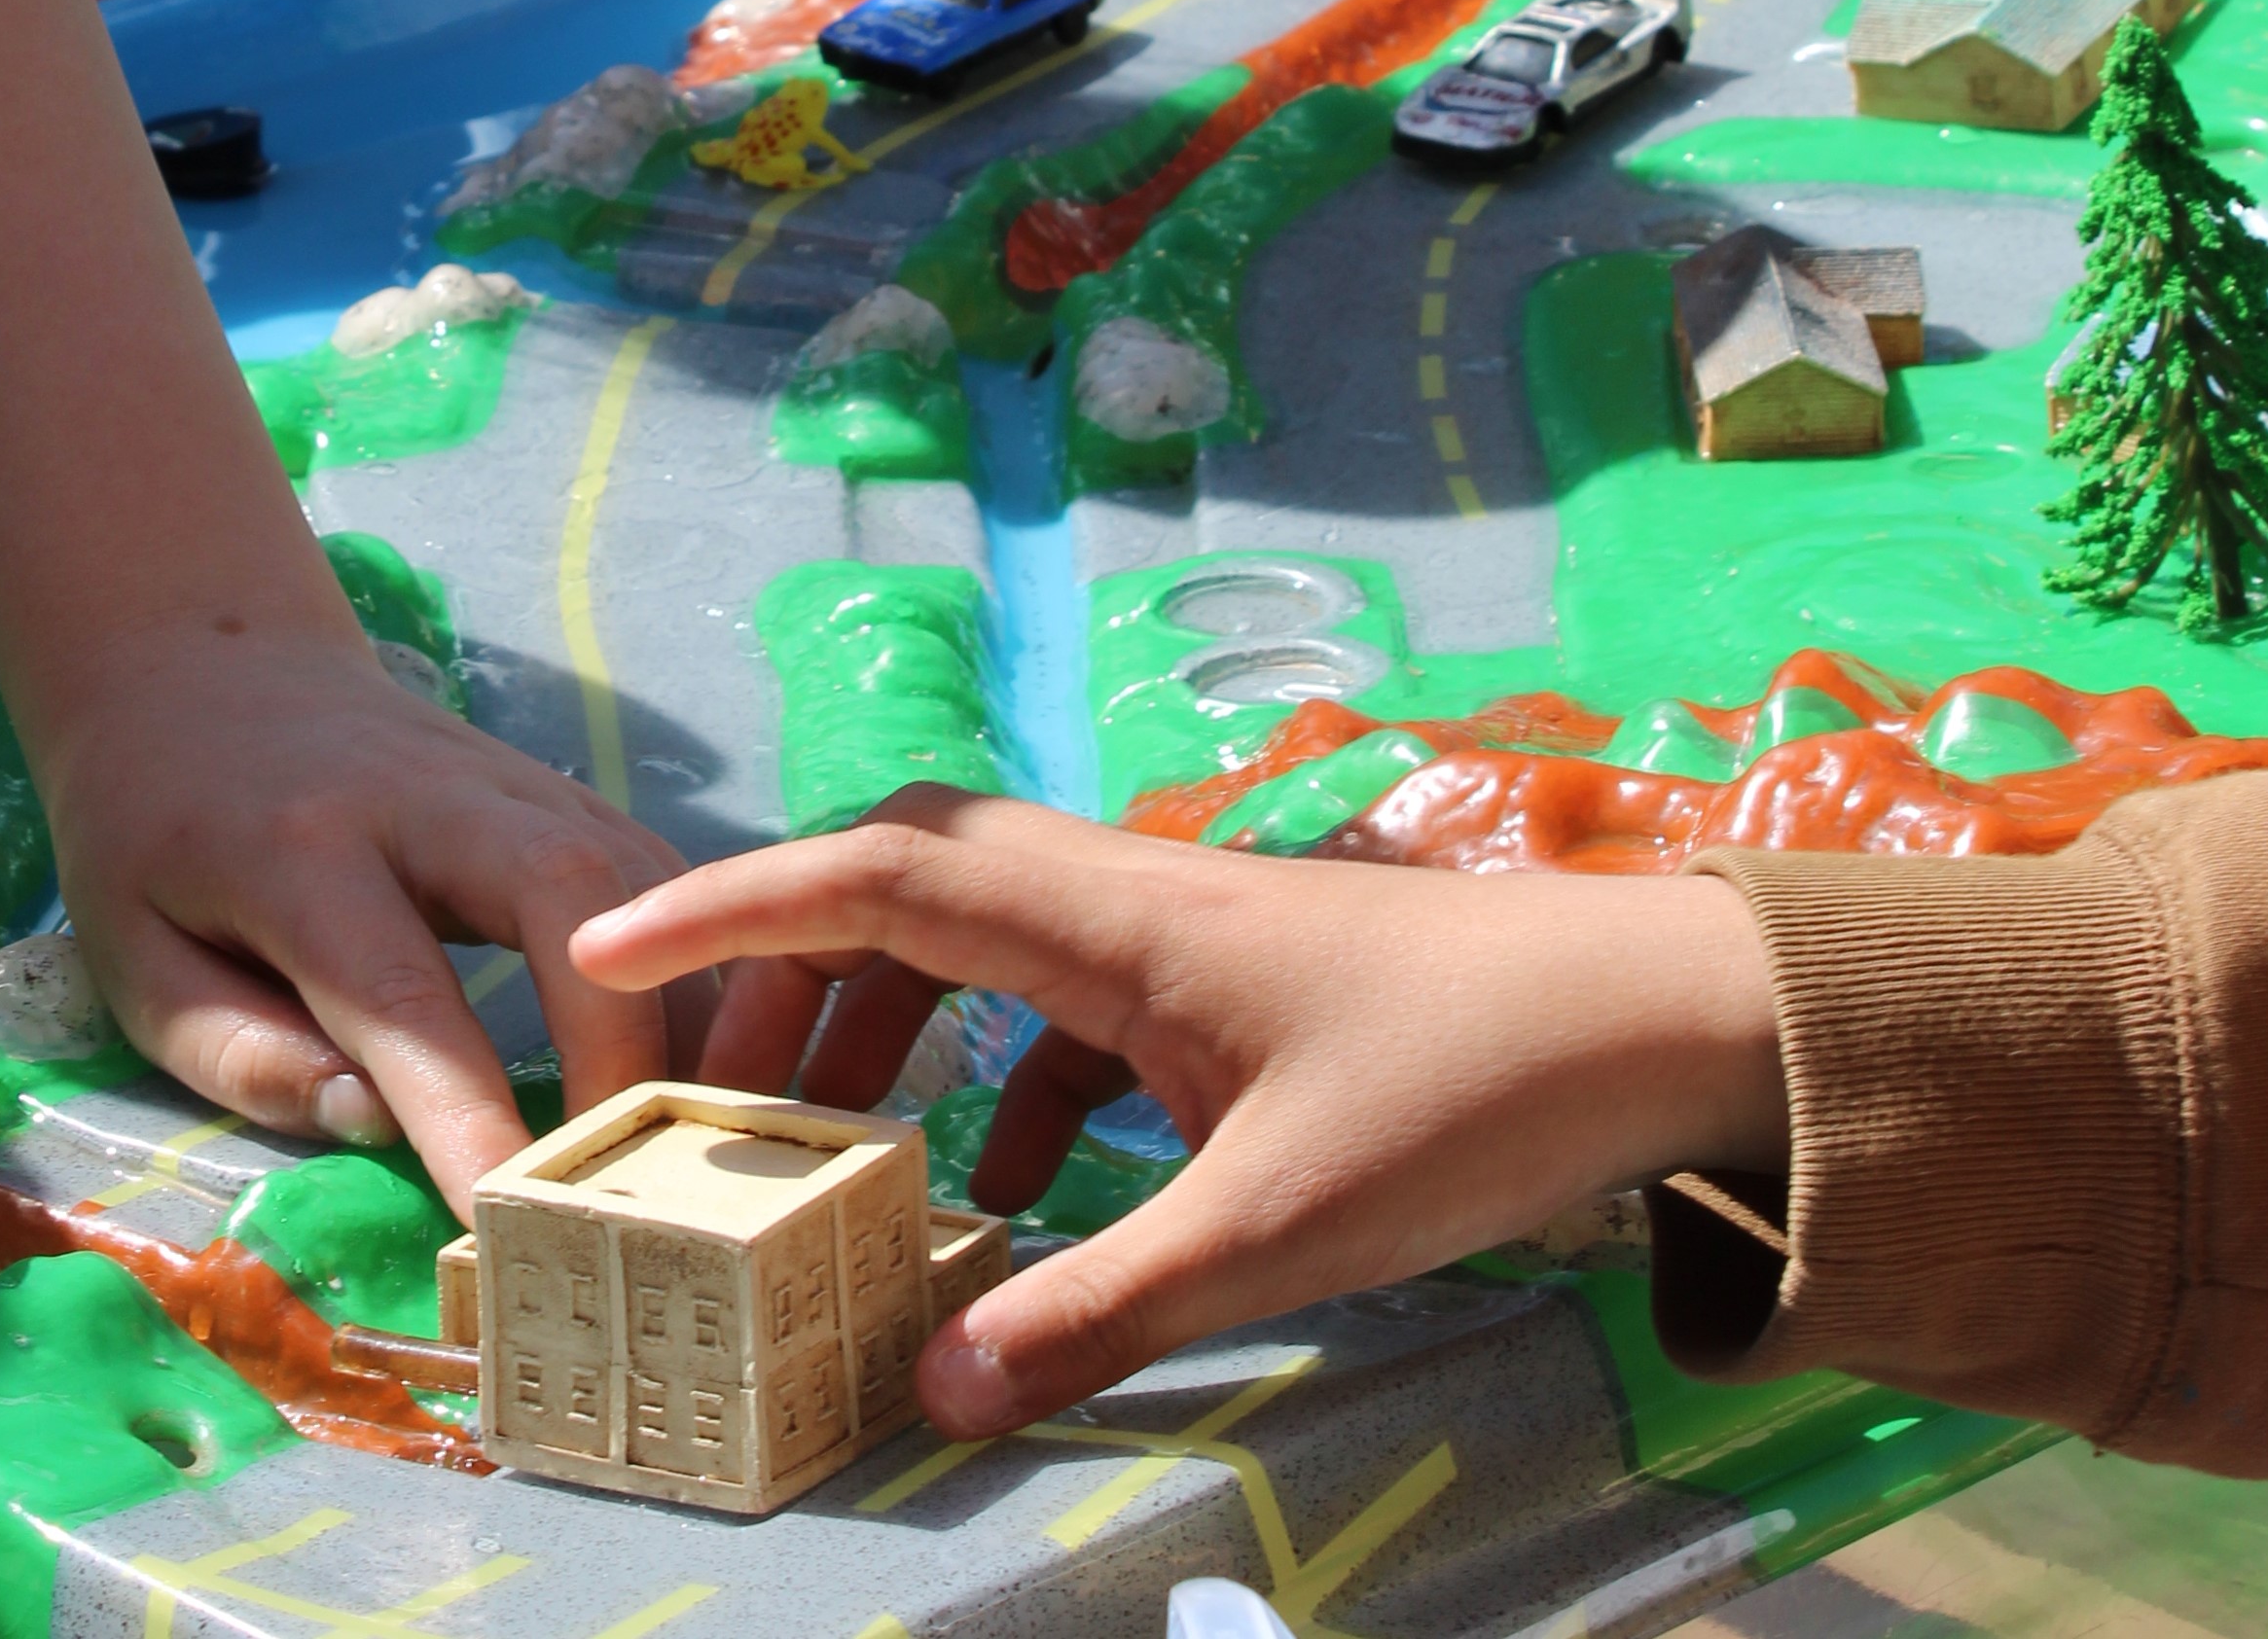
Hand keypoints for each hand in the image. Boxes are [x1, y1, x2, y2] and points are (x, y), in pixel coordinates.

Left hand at [44, 628, 690, 1213]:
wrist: (210, 676)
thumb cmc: (159, 843)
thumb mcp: (137, 962)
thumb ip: (244, 1052)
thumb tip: (373, 1123)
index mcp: (296, 849)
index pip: (401, 992)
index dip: (464, 1114)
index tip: (503, 1220)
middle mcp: (426, 800)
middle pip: (567, 895)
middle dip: (619, 1044)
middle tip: (623, 1180)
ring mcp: (513, 783)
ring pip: (640, 878)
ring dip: (679, 1013)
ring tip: (680, 1145)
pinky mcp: (565, 792)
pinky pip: (657, 879)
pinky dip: (689, 972)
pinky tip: (692, 1063)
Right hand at [572, 787, 1786, 1437]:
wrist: (1667, 1018)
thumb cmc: (1480, 1096)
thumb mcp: (1282, 1226)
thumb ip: (1105, 1306)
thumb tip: (934, 1391)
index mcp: (1116, 919)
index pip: (879, 875)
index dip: (728, 907)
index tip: (600, 948)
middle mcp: (1129, 896)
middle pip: (907, 886)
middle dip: (784, 970)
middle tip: (701, 1087)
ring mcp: (1183, 932)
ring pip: (984, 945)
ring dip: (887, 1029)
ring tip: (820, 1146)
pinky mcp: (1234, 983)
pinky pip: (1069, 1011)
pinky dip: (1004, 1090)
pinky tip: (1012, 1200)